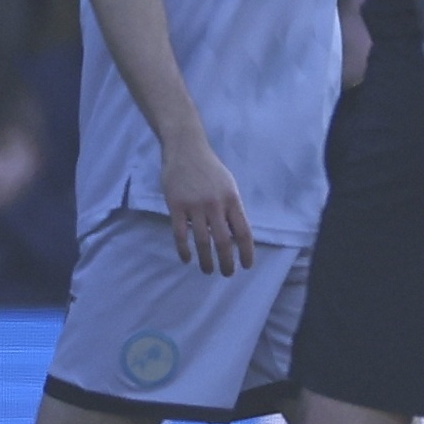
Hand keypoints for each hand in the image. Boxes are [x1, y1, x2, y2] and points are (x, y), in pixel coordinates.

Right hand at [160, 130, 255, 274]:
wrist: (186, 149)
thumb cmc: (210, 168)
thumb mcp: (229, 185)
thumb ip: (232, 208)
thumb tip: (237, 233)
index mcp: (233, 200)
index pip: (243, 232)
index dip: (247, 252)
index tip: (247, 266)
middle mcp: (216, 205)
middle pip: (224, 241)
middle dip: (227, 262)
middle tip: (228, 274)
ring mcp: (195, 206)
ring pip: (202, 241)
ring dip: (206, 260)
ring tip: (208, 271)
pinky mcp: (176, 206)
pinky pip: (180, 233)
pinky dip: (184, 249)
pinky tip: (187, 259)